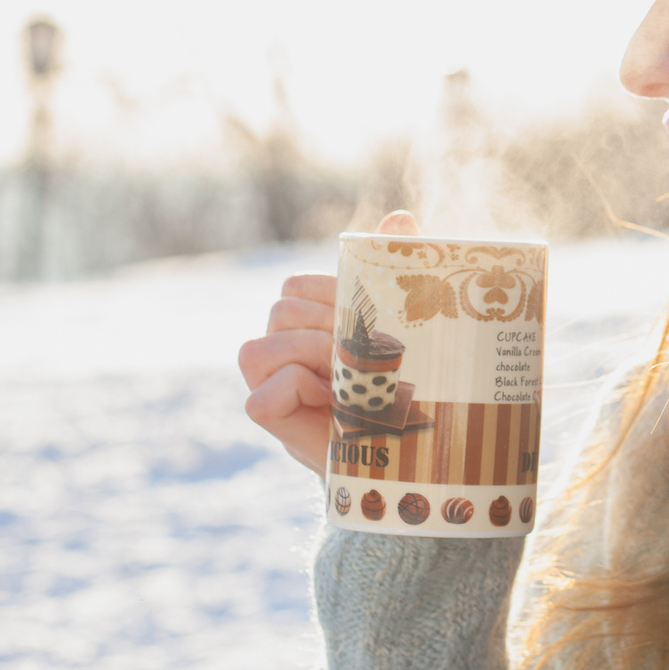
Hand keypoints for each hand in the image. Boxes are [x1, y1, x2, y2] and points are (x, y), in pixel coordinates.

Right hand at [240, 210, 417, 475]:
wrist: (409, 450)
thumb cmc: (406, 382)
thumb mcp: (406, 324)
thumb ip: (396, 274)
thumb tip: (398, 219)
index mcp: (312, 320)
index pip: (296, 285)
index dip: (328, 293)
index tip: (368, 317)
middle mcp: (286, 348)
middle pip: (280, 310)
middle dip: (325, 326)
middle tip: (365, 354)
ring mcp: (274, 384)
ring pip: (258, 348)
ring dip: (309, 356)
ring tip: (349, 379)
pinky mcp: (273, 420)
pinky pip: (259, 398)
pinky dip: (293, 394)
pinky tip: (330, 402)